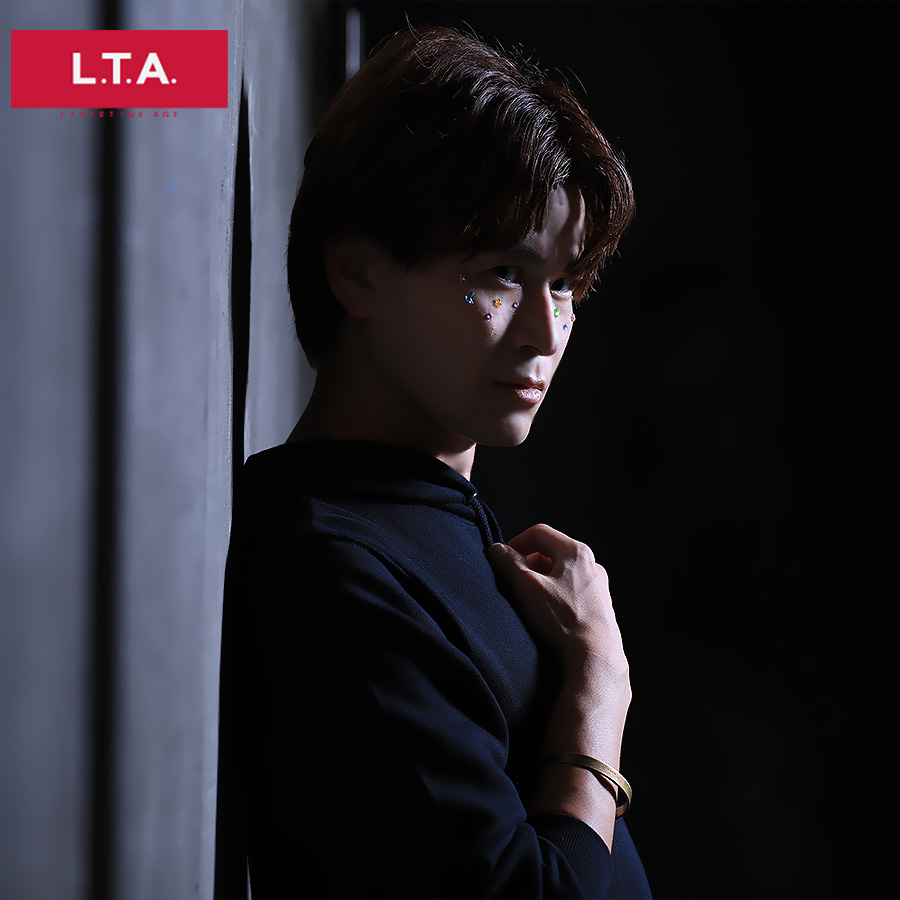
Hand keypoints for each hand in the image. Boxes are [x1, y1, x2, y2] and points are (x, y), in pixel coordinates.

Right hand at [486, 524, 628, 688]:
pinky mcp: (599, 606)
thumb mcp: (527, 587)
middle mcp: (591, 565)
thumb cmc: (563, 619)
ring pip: (562, 572)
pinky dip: (555, 594)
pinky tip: (548, 614)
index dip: (516, 542)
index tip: (503, 559)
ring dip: (541, 579)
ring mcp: (598, 586)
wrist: (595, 656)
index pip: (539, 533)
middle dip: (528, 562)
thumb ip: (509, 564)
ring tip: (529, 600)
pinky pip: (572, 590)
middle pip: (551, 551)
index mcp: (576, 552)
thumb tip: (497, 550)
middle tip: (513, 580)